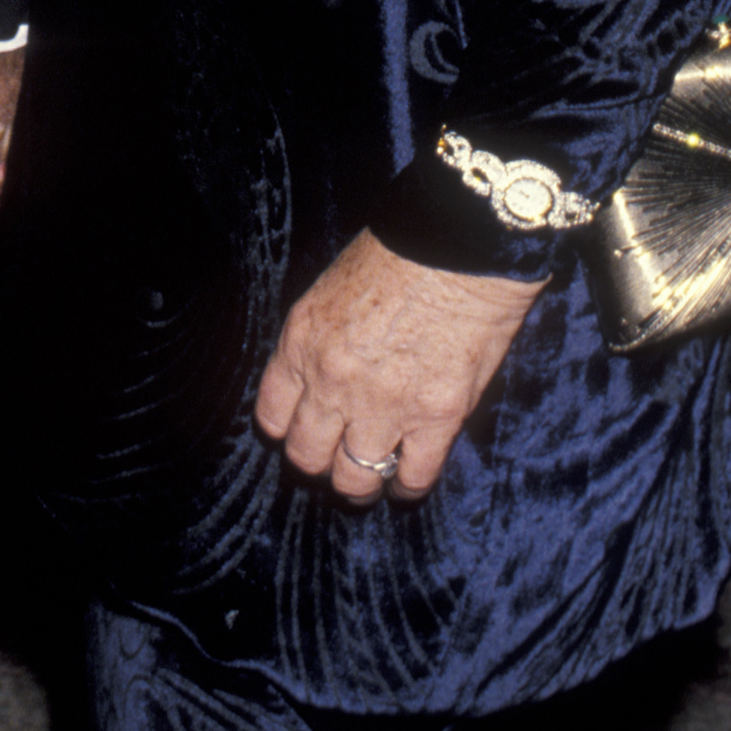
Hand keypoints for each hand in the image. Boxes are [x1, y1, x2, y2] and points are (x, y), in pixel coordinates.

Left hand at [254, 229, 541, 501]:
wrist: (458, 245)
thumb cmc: (400, 250)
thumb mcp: (332, 286)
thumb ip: (321, 339)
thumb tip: (323, 371)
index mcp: (302, 342)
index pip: (272, 414)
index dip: (288, 429)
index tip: (302, 429)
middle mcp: (332, 382)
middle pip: (307, 455)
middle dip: (319, 461)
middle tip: (336, 458)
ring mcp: (383, 405)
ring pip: (353, 479)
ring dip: (360, 483)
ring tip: (372, 478)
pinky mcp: (435, 419)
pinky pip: (413, 477)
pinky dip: (407, 486)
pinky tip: (407, 481)